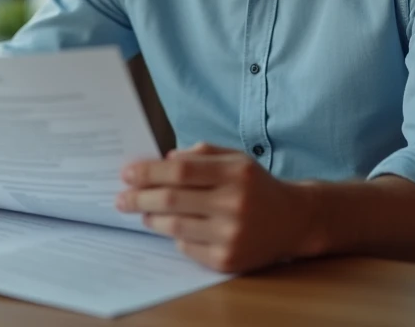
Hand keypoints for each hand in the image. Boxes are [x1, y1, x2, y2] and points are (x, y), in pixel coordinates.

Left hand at [116, 143, 315, 272]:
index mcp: (235, 173)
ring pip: (175, 226)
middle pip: (172, 199)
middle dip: (139, 197)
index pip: (179, 170)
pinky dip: (175, 235)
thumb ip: (199, 154)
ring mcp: (231, 235)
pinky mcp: (227, 260)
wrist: (293, 221)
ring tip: (142, 211)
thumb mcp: (234, 159)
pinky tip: (173, 226)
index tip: (127, 173)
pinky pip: (186, 246)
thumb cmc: (255, 185)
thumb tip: (160, 161)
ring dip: (151, 217)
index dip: (148, 172)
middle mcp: (234, 204)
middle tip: (121, 198)